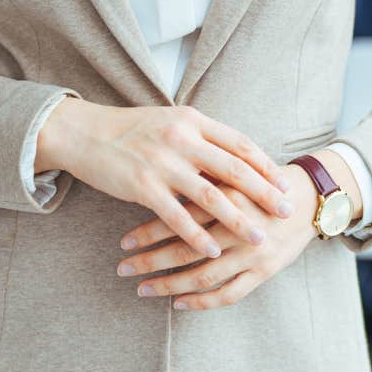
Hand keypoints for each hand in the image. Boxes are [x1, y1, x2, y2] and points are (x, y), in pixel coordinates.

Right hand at [35, 99, 294, 259]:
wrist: (85, 133)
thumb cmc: (132, 130)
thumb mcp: (172, 122)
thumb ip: (202, 136)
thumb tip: (236, 156)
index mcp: (193, 121)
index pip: (240, 144)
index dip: (264, 165)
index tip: (284, 183)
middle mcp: (183, 139)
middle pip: (235, 169)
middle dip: (264, 193)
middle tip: (286, 211)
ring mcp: (163, 163)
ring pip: (211, 196)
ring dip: (238, 220)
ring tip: (258, 238)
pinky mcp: (142, 186)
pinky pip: (177, 217)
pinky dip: (198, 236)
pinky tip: (213, 251)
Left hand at [113, 158, 320, 308]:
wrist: (312, 198)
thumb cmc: (264, 182)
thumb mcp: (236, 171)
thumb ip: (205, 176)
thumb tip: (161, 177)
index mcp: (229, 196)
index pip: (181, 216)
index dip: (149, 231)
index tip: (124, 241)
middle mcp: (239, 226)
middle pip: (186, 248)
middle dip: (150, 260)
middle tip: (122, 267)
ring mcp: (253, 252)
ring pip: (204, 274)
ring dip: (169, 284)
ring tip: (142, 289)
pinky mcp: (266, 271)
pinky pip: (230, 293)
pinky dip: (202, 301)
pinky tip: (178, 304)